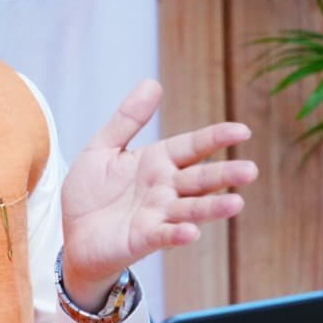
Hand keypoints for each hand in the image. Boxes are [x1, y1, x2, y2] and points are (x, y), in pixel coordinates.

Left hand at [60, 79, 257, 309]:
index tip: (242, 130)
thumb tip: (152, 83)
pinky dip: (178, 233)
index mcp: (157, 162)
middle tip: (250, 170)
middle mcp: (164, 188)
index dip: (216, 138)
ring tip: (236, 203)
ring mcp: (157, 215)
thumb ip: (127, 119)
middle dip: (225, 174)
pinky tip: (191, 231)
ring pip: (191, 209)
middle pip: (200, 179)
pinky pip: (164, 235)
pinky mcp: (144, 239)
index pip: (193, 147)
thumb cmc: (91, 192)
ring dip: (212, 207)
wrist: (72, 234)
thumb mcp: (102, 148)